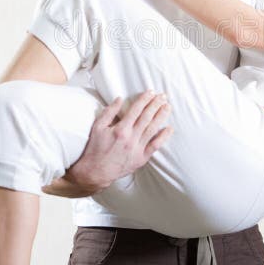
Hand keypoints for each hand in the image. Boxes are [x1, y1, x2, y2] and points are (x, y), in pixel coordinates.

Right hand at [41, 91, 172, 197]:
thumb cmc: (94, 149)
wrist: (95, 172)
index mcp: (120, 129)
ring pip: (153, 129)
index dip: (145, 99)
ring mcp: (137, 149)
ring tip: (167, 107)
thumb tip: (120, 99)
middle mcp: (131, 138)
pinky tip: (169, 129)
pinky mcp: (141, 159)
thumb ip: (109, 112)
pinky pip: (155, 146)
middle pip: (147, 117)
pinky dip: (163, 137)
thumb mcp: (97, 127)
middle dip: (156, 104)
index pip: (136, 110)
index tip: (151, 92)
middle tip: (163, 96)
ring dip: (161, 116)